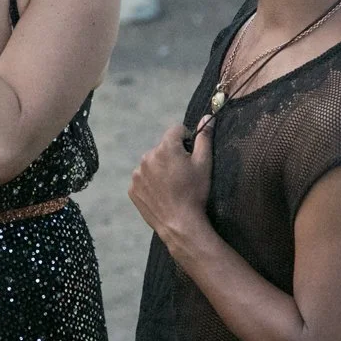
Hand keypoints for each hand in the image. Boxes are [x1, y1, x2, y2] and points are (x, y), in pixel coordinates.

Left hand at [128, 118, 214, 247]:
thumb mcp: (204, 164)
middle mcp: (147, 156)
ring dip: (160, 169)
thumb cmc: (195, 193)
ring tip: (172, 187)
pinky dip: (151, 183)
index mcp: (165, 147)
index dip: (186, 140)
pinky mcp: (132, 188)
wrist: (180, 224)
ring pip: (151, 163)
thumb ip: (204, 138)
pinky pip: (143, 179)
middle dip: (172, 156)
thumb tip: (207, 117)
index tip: (190, 155)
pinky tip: (162, 194)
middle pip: (162, 148)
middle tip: (183, 175)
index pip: (176, 131)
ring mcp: (137, 173)